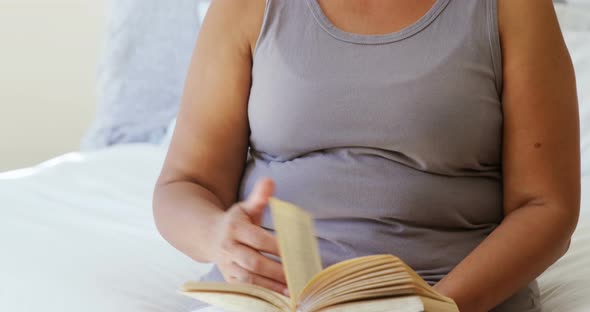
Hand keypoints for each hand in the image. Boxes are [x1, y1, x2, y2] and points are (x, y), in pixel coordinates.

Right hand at [211, 177, 287, 294]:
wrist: (209, 236)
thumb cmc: (236, 221)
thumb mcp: (246, 206)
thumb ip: (260, 196)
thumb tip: (270, 181)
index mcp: (234, 228)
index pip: (258, 239)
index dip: (276, 246)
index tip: (295, 252)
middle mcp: (228, 248)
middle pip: (253, 262)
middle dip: (276, 271)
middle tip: (298, 275)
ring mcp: (227, 265)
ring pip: (249, 279)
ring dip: (271, 286)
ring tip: (293, 290)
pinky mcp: (228, 279)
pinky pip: (246, 289)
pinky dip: (262, 294)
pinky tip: (280, 297)